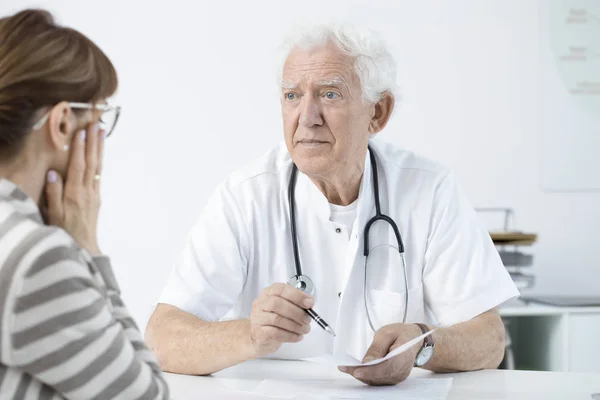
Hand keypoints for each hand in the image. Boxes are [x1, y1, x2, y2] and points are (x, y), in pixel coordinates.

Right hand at [45, 123, 104, 255]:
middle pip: (92, 162)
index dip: (80, 148)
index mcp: (75, 193)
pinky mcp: (97, 197)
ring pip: (98, 166)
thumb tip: (53, 174)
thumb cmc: (64, 232)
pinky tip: (99, 153)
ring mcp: (94, 193)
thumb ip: (53, 194)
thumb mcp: (53, 215)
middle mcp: (88, 191)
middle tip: (97, 124)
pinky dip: (99, 161)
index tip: (81, 132)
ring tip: (102, 132)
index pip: (78, 166)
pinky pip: (99, 174)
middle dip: (93, 142)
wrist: (84, 248)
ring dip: (99, 148)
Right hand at [249, 283, 312, 356]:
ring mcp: (258, 318)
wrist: (258, 338)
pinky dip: (290, 335)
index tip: (309, 303)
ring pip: (277, 319)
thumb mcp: (284, 308)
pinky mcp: (259, 333)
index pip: (282, 289)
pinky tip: (297, 337)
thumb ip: (296, 303)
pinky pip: (276, 333)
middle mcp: (261, 303)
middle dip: (296, 312)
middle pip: (277, 304)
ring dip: (295, 325)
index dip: (297, 296)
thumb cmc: (274, 320)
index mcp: (269, 293)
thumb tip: (309, 303)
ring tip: (304, 329)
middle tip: (307, 319)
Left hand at [339, 323, 422, 385]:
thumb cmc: (402, 334)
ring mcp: (397, 377)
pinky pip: (377, 380)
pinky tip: (355, 369)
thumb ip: (377, 348)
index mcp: (404, 356)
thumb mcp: (387, 333)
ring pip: (377, 380)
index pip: (387, 368)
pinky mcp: (392, 378)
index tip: (356, 371)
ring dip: (361, 375)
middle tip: (344, 367)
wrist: (415, 340)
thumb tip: (367, 362)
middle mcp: (402, 371)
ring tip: (347, 367)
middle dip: (360, 373)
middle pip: (379, 376)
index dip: (371, 371)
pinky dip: (366, 375)